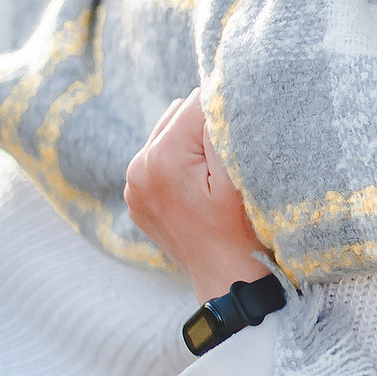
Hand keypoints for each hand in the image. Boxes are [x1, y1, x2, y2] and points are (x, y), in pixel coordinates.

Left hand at [126, 91, 269, 302]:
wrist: (229, 285)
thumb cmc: (243, 234)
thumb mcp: (240, 177)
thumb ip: (222, 130)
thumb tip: (217, 90)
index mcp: (161, 159)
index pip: (197, 102)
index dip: (225, 114)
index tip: (242, 140)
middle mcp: (137, 168)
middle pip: (178, 113)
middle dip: (205, 126)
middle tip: (230, 162)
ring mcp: (133, 186)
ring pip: (168, 134)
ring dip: (192, 143)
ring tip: (215, 177)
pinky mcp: (137, 199)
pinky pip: (159, 160)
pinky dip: (180, 163)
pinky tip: (200, 189)